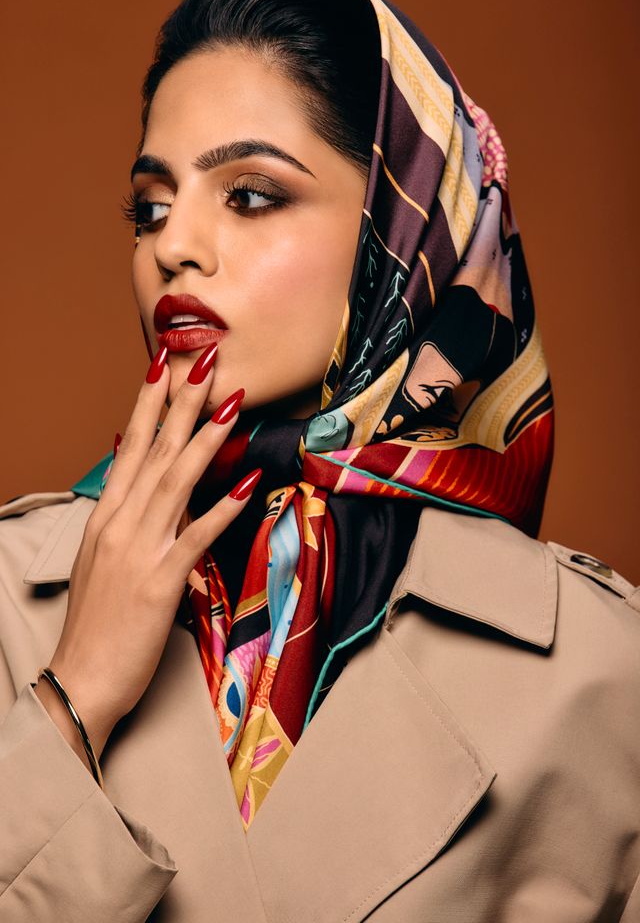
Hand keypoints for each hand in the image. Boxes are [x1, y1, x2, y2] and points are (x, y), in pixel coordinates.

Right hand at [35, 343, 259, 760]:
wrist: (81, 679)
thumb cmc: (97, 621)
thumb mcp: (103, 558)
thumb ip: (124, 517)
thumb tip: (138, 478)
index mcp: (107, 515)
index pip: (132, 446)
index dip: (150, 402)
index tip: (166, 364)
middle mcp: (120, 523)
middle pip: (155, 450)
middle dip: (181, 401)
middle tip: (204, 357)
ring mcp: (139, 550)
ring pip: (175, 481)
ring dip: (205, 439)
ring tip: (230, 403)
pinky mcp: (160, 581)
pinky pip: (196, 536)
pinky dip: (222, 508)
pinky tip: (247, 482)